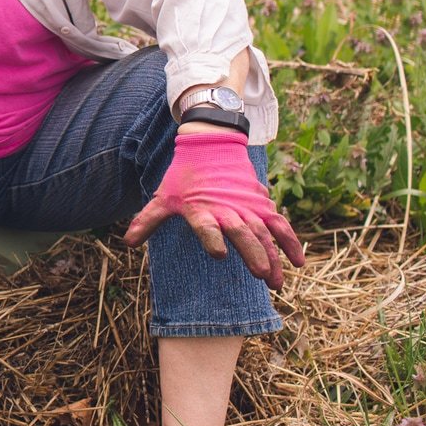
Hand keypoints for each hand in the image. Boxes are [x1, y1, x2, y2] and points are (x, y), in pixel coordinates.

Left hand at [125, 128, 305, 288]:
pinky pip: (279, 223)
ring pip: (263, 232)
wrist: (211, 143)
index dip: (211, 238)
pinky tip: (298, 261)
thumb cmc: (184, 176)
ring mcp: (246, 205)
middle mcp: (226, 207)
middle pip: (241, 232)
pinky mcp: (261, 203)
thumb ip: (148, 220)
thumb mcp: (165, 196)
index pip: (206, 225)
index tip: (219, 254)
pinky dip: (290, 241)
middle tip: (261, 276)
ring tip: (277, 282)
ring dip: (273, 256)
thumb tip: (127, 243)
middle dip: (252, 252)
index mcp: (201, 207)